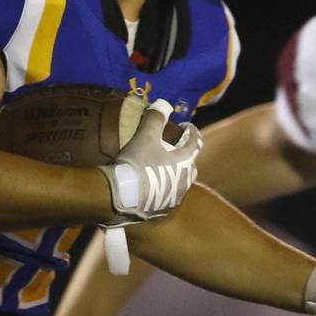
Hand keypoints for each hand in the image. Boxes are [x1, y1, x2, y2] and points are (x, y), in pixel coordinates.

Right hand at [99, 99, 201, 223]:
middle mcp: (184, 182)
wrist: (120, 197)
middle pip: (190, 166)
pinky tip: (150, 187)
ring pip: (180, 184)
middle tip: (173, 149)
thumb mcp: (145, 136)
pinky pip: (166, 198)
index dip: (191, 131)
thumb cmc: (136, 163)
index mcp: (184, 162)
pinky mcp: (161, 211)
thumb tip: (164, 103)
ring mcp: (174, 198)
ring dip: (174, 175)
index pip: (196, 142)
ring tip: (160, 168)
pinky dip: (162, 190)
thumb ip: (156, 118)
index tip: (185, 126)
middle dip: (184, 156)